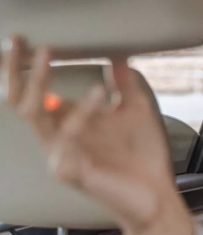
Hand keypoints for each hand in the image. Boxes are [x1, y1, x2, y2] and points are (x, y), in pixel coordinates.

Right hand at [1, 37, 194, 234]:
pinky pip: (66, 137)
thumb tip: (118, 57)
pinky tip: (100, 93)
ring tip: (47, 55)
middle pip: (20, 102)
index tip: (24, 40)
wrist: (157, 195)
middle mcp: (57, 139)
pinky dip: (82, 111)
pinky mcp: (70, 171)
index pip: (33, 94)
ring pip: (34, 115)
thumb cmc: (143, 157)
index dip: (23, 68)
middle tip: (20, 43)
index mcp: (67, 125)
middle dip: (14, 71)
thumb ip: (124, 86)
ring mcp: (60, 156)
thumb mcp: (136, 112)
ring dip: (38, 82)